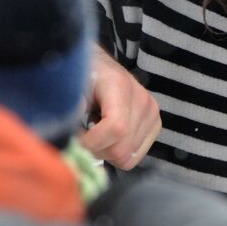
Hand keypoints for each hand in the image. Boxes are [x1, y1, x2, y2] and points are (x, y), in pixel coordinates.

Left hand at [80, 46, 161, 169]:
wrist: (102, 68)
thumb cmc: (85, 76)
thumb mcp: (73, 86)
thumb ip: (71, 104)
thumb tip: (72, 122)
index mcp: (120, 86)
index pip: (116, 128)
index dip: (92, 142)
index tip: (74, 140)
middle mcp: (142, 101)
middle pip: (121, 148)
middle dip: (95, 150)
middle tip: (82, 137)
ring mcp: (152, 114)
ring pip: (127, 157)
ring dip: (105, 152)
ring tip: (95, 134)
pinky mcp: (155, 125)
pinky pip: (135, 156)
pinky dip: (117, 154)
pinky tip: (108, 137)